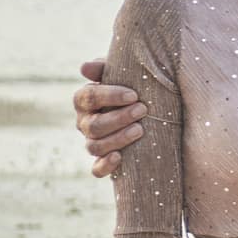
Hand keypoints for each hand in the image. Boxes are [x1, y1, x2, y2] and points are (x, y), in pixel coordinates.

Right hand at [73, 58, 143, 179]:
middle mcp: (85, 123)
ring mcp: (93, 143)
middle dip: (118, 118)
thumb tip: (85, 68)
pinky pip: (97, 169)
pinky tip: (120, 158)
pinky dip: (105, 166)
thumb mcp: (124, 74)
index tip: (134, 95)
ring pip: (95, 147)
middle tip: (142, 110)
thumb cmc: (135, 87)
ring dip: (117, 139)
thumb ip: (106, 68)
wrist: (152, 109)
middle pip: (93, 125)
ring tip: (140, 130)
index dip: (108, 96)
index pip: (87, 97)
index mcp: (86, 100)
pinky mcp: (104, 161)